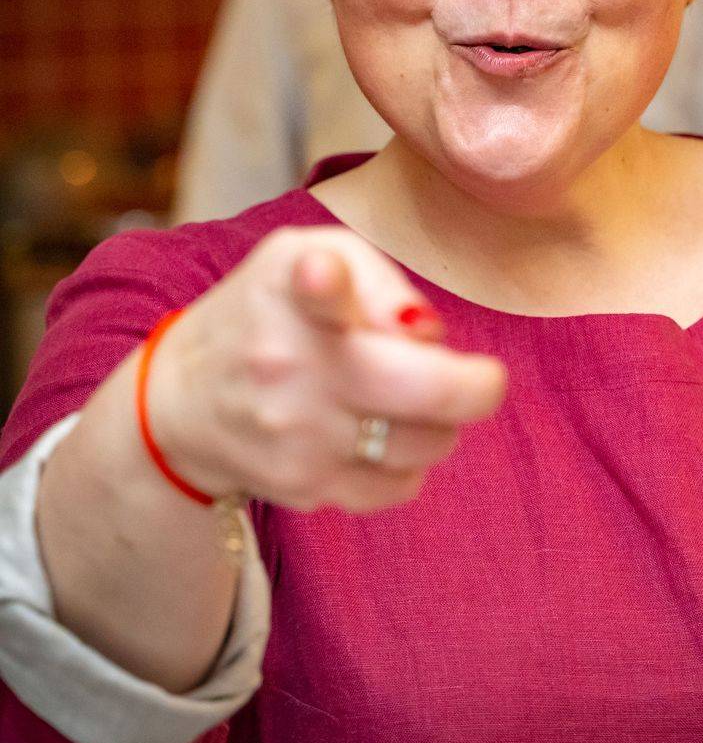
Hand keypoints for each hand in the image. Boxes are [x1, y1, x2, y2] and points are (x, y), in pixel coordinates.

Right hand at [144, 227, 506, 512]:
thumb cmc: (268, 312)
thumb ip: (376, 277)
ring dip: (438, 423)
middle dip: (476, 387)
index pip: (314, 285)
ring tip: (408, 401)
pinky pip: (399, 487)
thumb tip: (428, 332)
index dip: (324, 280)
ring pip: (427, 444)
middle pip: (426, 392)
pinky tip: (379, 436)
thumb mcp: (307, 255)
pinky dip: (407, 463)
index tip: (319, 275)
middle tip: (481, 379)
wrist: (180, 400)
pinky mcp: (303, 487)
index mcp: (296, 293)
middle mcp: (294, 367)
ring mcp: (299, 436)